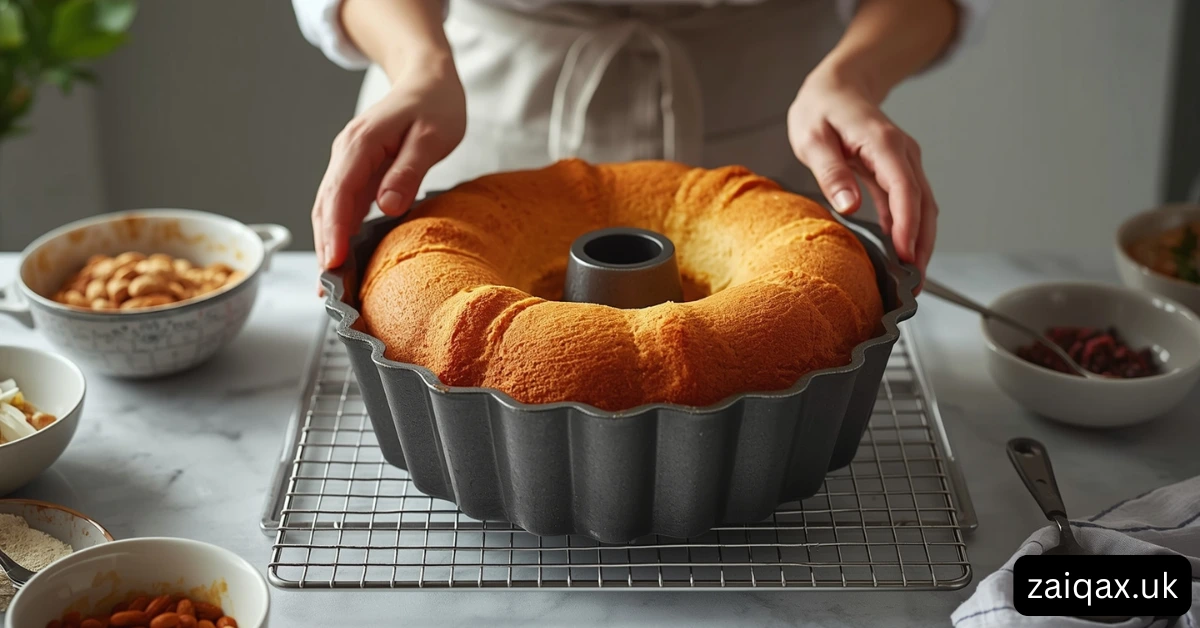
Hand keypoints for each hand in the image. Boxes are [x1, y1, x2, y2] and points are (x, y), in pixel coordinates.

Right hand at [312, 55, 465, 270]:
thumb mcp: (432, 136)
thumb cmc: (435, 104)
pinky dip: (340, 234)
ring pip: (330, 210)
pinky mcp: (357, 173)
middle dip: (326, 248)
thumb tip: (387, 206)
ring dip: (329, 246)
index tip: (332, 264)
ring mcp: (348, 163)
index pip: (339, 193)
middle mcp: (346, 154)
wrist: (427, 78)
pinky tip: (344, 263)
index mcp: (361, 143)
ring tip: (334, 288)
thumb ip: (409, 170)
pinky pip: (343, 207)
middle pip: (326, 207)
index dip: (333, 231)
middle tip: (331, 292)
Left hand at [788, 64, 937, 278]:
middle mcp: (901, 153)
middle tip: (912, 286)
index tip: (904, 257)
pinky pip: (911, 205)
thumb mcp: (812, 138)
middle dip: (921, 246)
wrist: (839, 86)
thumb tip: (849, 206)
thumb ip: (831, 172)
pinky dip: (911, 232)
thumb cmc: (821, 110)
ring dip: (921, 244)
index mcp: (881, 142)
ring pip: (923, 207)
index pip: (903, 188)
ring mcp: (904, 163)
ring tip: (911, 282)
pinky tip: (903, 258)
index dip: (907, 225)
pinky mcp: (899, 172)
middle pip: (922, 204)